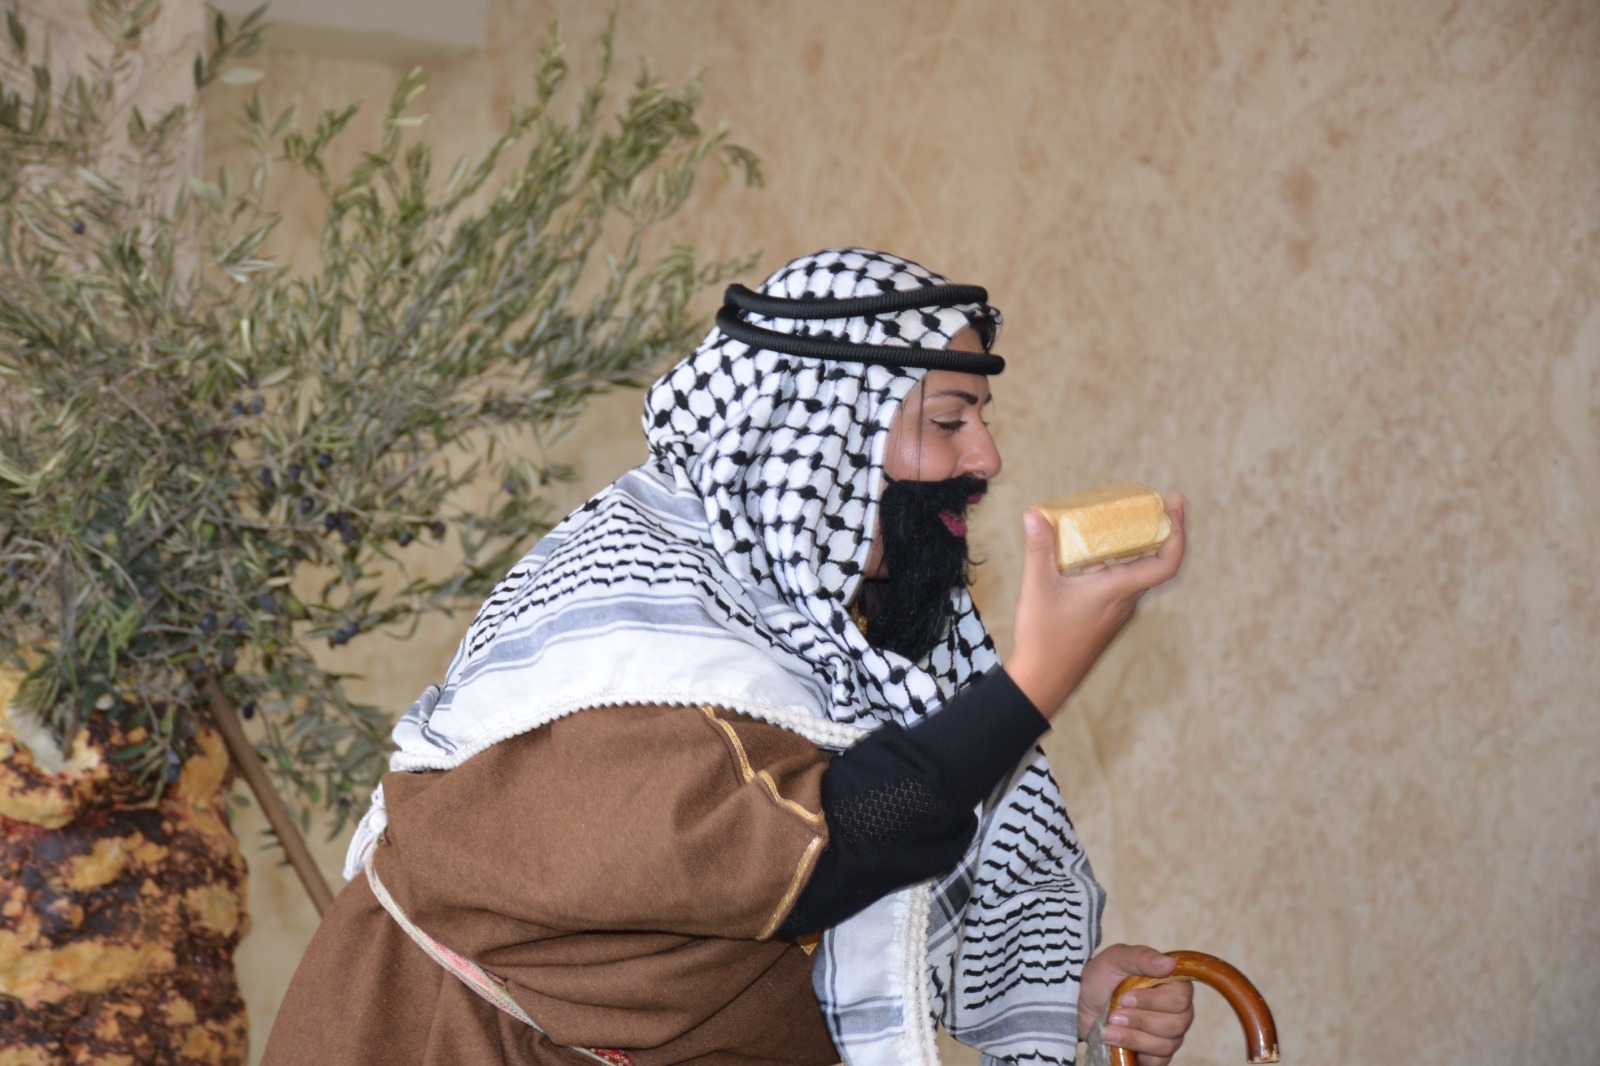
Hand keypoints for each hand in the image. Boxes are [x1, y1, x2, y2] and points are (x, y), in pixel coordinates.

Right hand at [1004, 494, 1185, 716]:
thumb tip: (1034, 515)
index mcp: (1117, 591)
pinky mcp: (1105, 618)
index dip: (1178, 531)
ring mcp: (1117, 612)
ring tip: (1121, 521)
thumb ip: (1039, 549)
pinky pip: (1122, 583)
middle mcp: (1125, 601)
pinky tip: (1092, 555)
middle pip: (1156, 561)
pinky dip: (1118, 562)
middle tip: (1153, 502)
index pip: (1166, 562)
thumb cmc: (1044, 638)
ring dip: (1137, 546)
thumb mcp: (1037, 587)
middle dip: (1159, 530)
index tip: (1175, 504)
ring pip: (1137, 573)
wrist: (1043, 680)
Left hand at [1080, 944, 1195, 1065]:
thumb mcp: (1115, 960)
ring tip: (1109, 1029)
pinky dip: (1135, 1052)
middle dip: (1139, 1020)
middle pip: (1176, 1024)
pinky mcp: (1157, 1053)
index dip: (1152, 1001)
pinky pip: (1158, 1061)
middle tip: (1113, 1015)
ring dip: (1132, 1037)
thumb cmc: (1100, 978)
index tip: (1124, 997)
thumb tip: (1170, 963)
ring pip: (1166, 1044)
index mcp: (1173, 983)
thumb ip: (1142, 958)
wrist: (1080, 1004)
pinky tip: (1116, 1043)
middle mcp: (1178, 1010)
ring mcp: (1170, 1033)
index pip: (1180, 998)